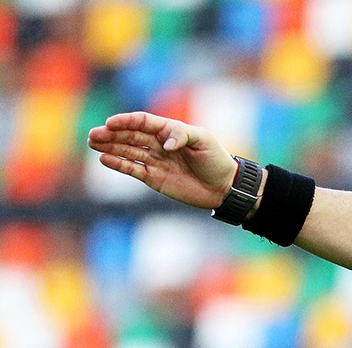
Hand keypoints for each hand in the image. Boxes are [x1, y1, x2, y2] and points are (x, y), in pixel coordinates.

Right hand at [87, 111, 239, 210]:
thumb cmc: (216, 160)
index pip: (142, 121)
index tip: (110, 123)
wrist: (223, 187)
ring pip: (127, 150)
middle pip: (130, 135)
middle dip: (111, 133)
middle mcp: (159, 144)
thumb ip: (183, 136)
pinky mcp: (153, 178)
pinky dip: (118, 164)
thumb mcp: (205, 141)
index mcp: (169, 130)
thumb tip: (165, 144)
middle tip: (93, 134)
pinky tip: (103, 159)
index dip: (126, 121)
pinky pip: (132, 169)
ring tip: (92, 142)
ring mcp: (154, 160)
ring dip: (109, 146)